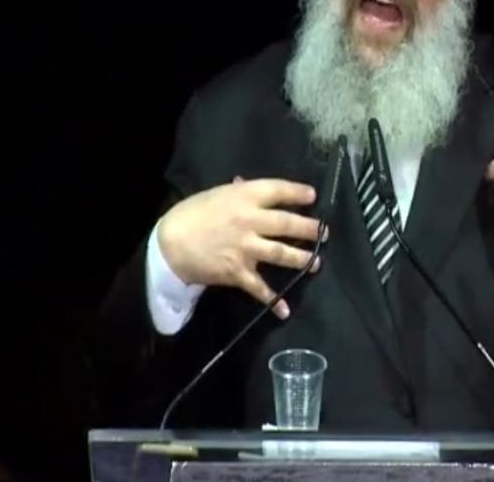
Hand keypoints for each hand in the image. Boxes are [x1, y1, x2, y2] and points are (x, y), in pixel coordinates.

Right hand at [157, 177, 322, 318]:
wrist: (170, 244)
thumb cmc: (193, 214)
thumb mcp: (216, 195)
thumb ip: (237, 191)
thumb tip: (248, 184)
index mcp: (244, 197)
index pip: (278, 191)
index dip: (298, 193)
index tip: (313, 197)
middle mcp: (249, 221)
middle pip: (287, 224)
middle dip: (310, 228)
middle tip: (324, 233)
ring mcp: (246, 248)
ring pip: (282, 253)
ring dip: (302, 258)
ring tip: (316, 263)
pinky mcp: (238, 272)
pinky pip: (260, 288)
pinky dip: (274, 301)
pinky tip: (285, 310)